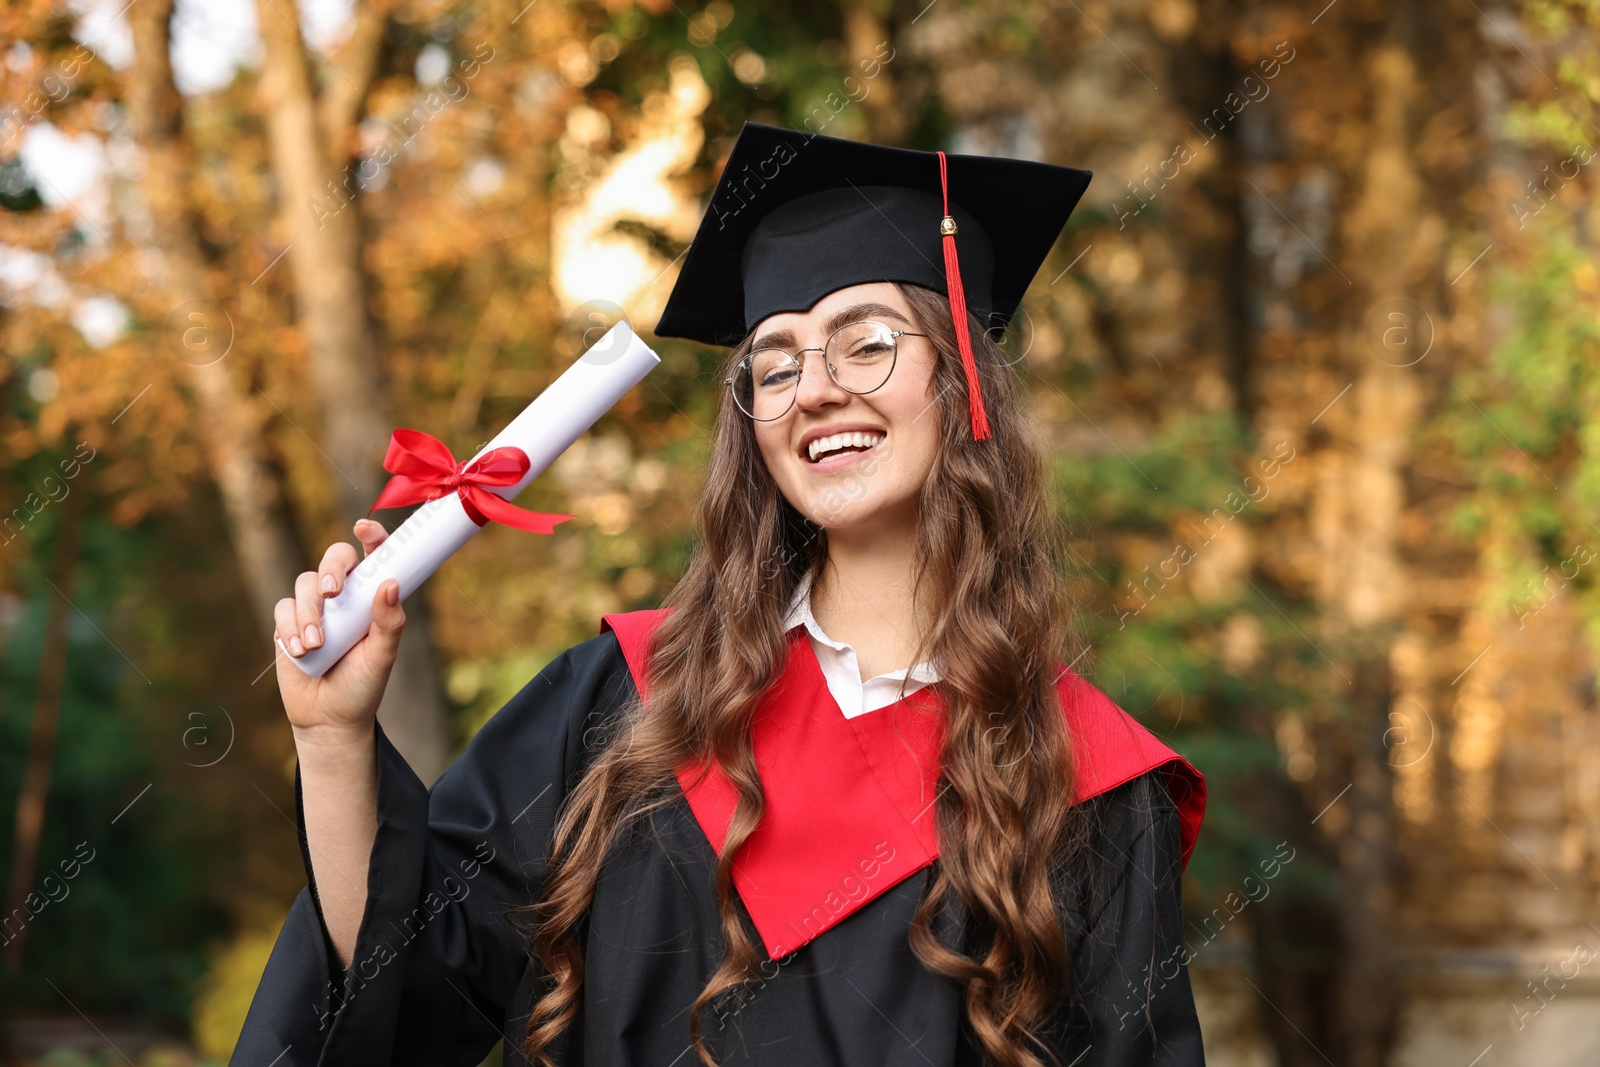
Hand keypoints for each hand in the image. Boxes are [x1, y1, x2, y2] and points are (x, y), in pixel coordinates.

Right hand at [274, 519, 403, 746]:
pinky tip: (300, 651)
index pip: (374, 556)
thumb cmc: (363, 684)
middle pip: (334, 557)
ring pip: (305, 583)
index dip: (372, 536)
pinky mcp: (288, 623)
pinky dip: (290, 627)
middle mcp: (344, 596)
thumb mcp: (382, 656)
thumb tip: (391, 583)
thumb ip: (389, 622)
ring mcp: (314, 607)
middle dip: (331, 568)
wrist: (328, 718)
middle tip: (332, 592)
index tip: (365, 528)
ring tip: (316, 645)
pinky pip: (283, 608)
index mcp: (372, 597)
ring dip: (309, 613)